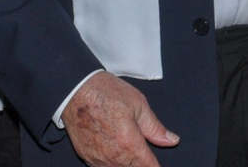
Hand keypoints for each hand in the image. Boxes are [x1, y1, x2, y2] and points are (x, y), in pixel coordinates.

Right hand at [62, 72, 179, 166]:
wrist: (74, 88)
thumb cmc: (105, 92)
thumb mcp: (137, 103)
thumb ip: (155, 127)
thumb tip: (172, 141)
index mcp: (130, 145)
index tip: (156, 162)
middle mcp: (114, 158)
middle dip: (141, 164)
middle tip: (142, 153)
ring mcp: (98, 160)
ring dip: (126, 165)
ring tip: (126, 149)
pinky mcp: (86, 157)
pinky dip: (111, 164)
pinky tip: (113, 153)